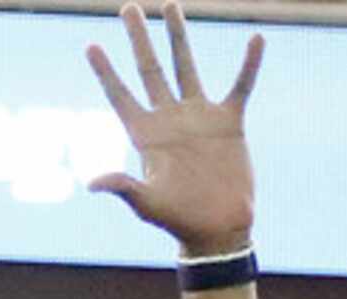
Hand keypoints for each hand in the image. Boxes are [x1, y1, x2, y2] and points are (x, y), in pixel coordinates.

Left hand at [85, 3, 262, 253]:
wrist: (218, 228)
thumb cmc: (178, 220)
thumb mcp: (147, 204)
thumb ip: (123, 188)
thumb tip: (92, 183)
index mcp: (145, 135)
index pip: (120, 94)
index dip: (105, 71)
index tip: (90, 45)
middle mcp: (169, 119)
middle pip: (150, 68)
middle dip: (138, 37)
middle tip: (127, 6)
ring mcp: (199, 117)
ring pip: (187, 65)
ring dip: (179, 36)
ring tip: (170, 5)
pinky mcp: (229, 122)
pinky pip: (240, 85)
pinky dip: (249, 63)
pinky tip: (256, 38)